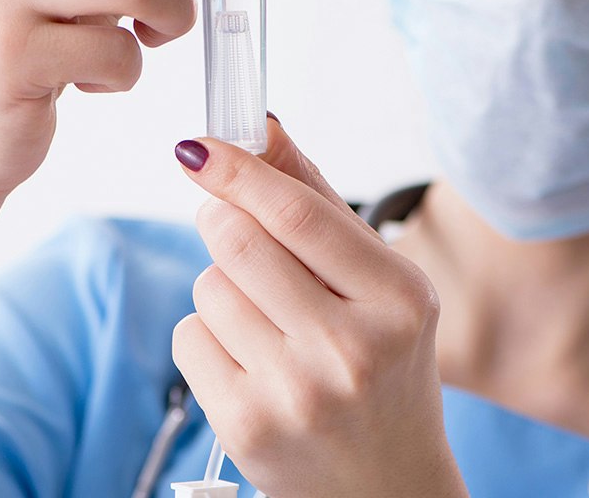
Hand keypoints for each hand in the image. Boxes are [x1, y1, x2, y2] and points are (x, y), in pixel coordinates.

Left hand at [172, 121, 466, 497]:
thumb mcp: (380, 282)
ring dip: (222, 284)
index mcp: (399, 300)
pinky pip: (189, 336)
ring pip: (208, 286)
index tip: (199, 146)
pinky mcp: (246, 428)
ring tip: (264, 317)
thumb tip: (262, 126)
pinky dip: (207, 333)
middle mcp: (351, 350)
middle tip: (232, 223)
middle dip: (222, 218)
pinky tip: (249, 359)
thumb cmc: (383, 366)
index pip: (297, 214)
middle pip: (238, 240)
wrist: (386, 485)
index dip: (239, 170)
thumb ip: (318, 200)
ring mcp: (296, 394)